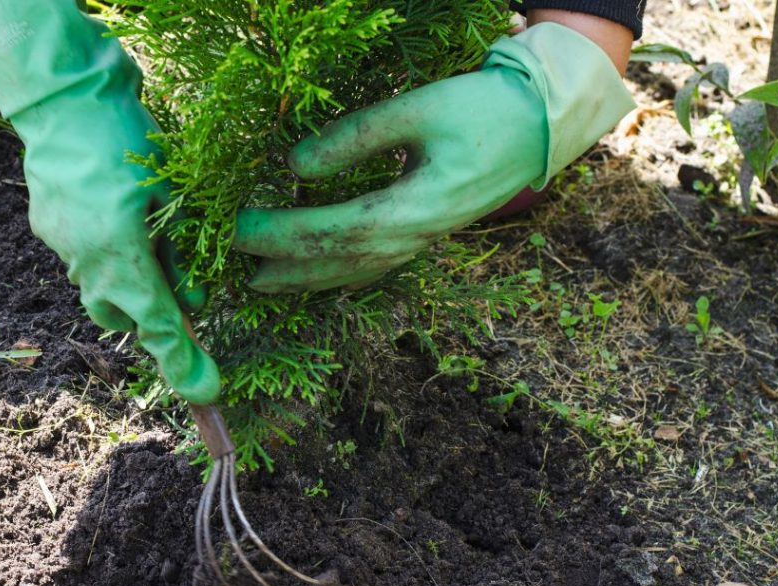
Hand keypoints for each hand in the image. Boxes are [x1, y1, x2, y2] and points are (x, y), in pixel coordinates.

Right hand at [0, 0, 219, 402]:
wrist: (62, 96)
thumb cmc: (125, 138)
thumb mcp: (169, 196)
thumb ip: (178, 254)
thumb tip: (191, 299)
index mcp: (122, 257)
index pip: (159, 327)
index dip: (185, 363)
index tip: (209, 392)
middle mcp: (87, 264)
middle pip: (127, 314)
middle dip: (154, 310)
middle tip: (180, 282)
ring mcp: (63, 247)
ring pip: (103, 286)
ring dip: (131, 277)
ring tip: (148, 232)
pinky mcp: (49, 227)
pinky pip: (84, 256)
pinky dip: (107, 249)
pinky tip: (116, 209)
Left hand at [233, 22, 635, 293]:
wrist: (544, 126)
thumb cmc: (484, 109)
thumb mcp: (419, 110)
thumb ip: (355, 137)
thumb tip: (294, 166)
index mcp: (412, 209)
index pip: (329, 231)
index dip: (279, 233)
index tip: (236, 228)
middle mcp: (415, 236)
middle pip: (335, 261)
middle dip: (281, 264)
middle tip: (234, 266)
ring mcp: (423, 240)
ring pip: (354, 271)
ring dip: (305, 279)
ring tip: (262, 284)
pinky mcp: (427, 233)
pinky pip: (374, 265)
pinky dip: (338, 274)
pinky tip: (320, 278)